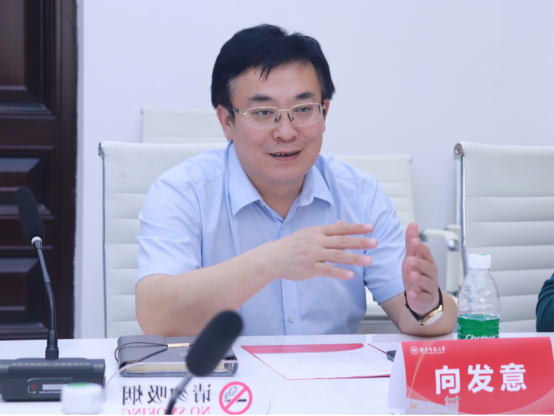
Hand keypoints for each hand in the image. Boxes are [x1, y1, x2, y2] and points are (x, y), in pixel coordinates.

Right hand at [261, 221, 377, 281]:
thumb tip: (342, 224)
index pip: (340, 228)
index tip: (370, 227)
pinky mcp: (309, 268)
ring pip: (337, 255)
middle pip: (341, 240)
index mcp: (317, 232)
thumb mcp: (308, 233)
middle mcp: (316, 241)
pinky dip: (339, 272)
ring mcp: (313, 254)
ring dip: (354, 258)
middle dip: (360, 241)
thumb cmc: (291, 246)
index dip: (356, 227)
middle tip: (375, 242)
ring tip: (369, 260)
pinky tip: (350, 275)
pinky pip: (326, 270)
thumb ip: (326, 230)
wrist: (272, 258)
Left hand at [402, 222, 439, 315]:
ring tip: (412, 275)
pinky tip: (412, 294)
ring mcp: (429, 286)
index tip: (414, 241)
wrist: (421, 298)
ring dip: (420, 278)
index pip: (426, 253)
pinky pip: (423, 297)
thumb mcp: (412, 257)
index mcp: (427, 261)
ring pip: (427, 282)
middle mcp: (431, 273)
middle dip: (419, 263)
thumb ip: (412, 242)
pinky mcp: (426, 298)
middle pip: (428, 267)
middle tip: (410, 260)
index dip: (420, 247)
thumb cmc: (417, 275)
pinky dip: (418, 295)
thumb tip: (413, 224)